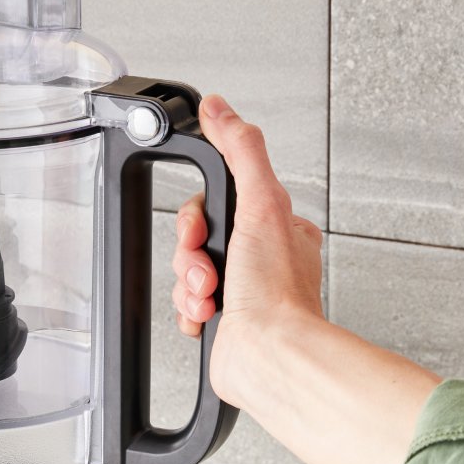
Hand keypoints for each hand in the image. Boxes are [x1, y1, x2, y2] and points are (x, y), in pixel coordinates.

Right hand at [171, 95, 324, 405]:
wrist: (270, 354)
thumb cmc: (276, 293)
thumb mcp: (263, 202)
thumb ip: (241, 150)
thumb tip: (220, 108)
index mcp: (276, 228)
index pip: (218, 202)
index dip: (199, 216)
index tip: (202, 228)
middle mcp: (260, 260)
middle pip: (196, 238)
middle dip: (192, 256)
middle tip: (209, 269)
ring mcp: (242, 291)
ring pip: (187, 273)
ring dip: (190, 286)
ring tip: (212, 298)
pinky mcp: (223, 321)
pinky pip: (186, 306)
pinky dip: (190, 312)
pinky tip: (208, 317)